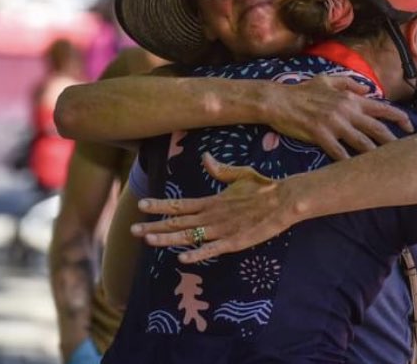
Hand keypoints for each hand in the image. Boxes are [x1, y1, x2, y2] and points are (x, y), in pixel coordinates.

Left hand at [132, 153, 298, 263]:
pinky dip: (197, 254)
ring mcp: (222, 230)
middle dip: (154, 226)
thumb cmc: (263, 186)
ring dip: (167, 239)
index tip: (141, 205)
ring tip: (147, 241)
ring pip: (189, 236)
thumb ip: (220, 170)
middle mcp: (212, 215)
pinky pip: (212, 249)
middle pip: (177, 222)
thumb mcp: (239, 174)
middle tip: (133, 229)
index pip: (179, 204)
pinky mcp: (235, 242)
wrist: (283, 200)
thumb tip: (205, 158)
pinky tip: (181, 258)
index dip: (159, 205)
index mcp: (211, 201)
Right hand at [267, 75, 412, 159]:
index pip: (382, 108)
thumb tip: (367, 90)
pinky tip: (356, 172)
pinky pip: (339, 152)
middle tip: (404, 153)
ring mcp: (334, 123)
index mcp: (350, 98)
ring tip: (385, 166)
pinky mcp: (321, 135)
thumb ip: (348, 83)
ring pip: (362, 143)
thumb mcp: (327, 79)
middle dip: (393, 142)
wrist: (279, 101)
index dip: (399, 118)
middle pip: (377, 128)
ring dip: (375, 155)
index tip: (410, 127)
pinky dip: (349, 162)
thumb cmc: (302, 90)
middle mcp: (346, 111)